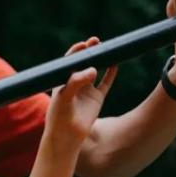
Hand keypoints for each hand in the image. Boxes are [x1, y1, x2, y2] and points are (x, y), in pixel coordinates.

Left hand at [46, 37, 117, 151]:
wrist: (67, 135)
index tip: (83, 45)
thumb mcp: (65, 96)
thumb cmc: (59, 115)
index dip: (76, 51)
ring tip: (106, 47)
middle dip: (89, 51)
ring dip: (100, 59)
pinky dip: (111, 73)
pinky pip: (106, 82)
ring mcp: (86, 90)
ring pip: (95, 70)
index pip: (69, 61)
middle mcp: (74, 83)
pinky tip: (116, 62)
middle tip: (95, 41)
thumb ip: (76, 82)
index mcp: (62, 81)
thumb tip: (94, 69)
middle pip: (83, 63)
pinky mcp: (97, 98)